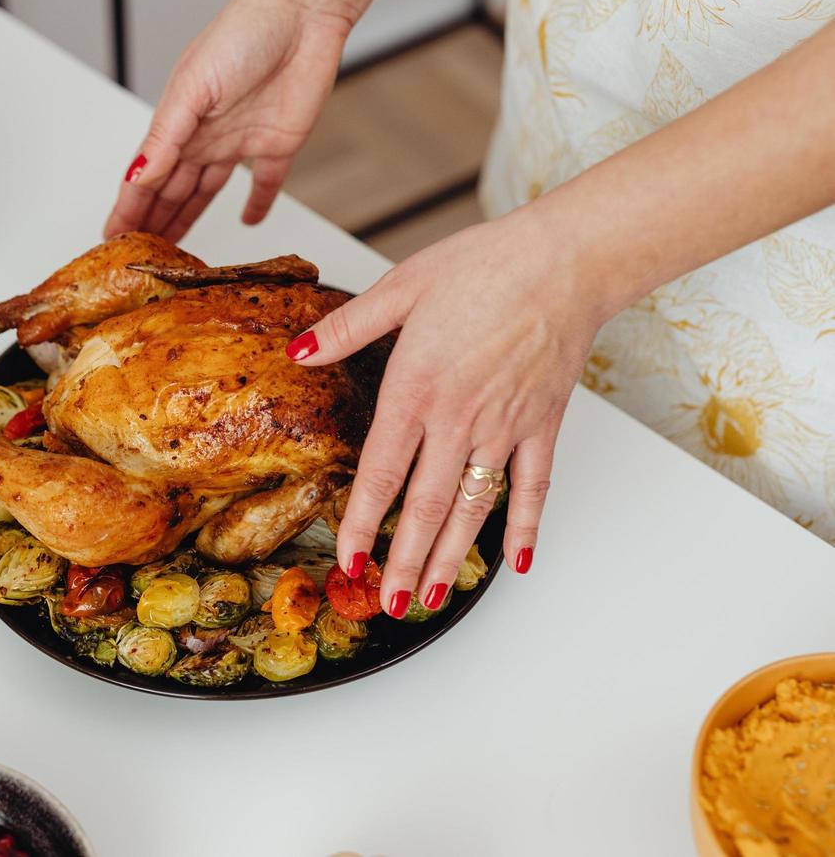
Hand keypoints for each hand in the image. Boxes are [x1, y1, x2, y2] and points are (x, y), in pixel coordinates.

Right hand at [103, 0, 351, 241]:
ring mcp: (240, 142)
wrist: (304, 14)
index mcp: (177, 121)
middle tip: (138, 256)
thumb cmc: (244, 32)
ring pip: (207, 193)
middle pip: (172, 190)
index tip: (112, 238)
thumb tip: (139, 177)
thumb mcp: (193, 87)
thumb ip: (166, 137)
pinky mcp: (278, 145)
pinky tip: (248, 222)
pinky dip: (257, 205)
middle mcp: (205, 135)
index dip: (128, 209)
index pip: (145, 177)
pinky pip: (265, 184)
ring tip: (175, 248)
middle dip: (152, 222)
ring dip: (189, 219)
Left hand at [288, 206, 606, 613]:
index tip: (348, 562)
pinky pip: (533, 488)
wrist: (565, 259)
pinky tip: (515, 562)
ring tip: (433, 597)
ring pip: (474, 508)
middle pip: (426, 507)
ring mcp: (505, 427)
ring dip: (452, 557)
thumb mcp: (401, 287)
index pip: (381, 474)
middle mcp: (460, 420)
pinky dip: (525, 527)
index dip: (361, 525)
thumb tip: (299, 352)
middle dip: (404, 562)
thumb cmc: (484, 265)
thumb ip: (348, 328)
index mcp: (417, 390)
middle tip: (388, 604)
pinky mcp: (543, 425)